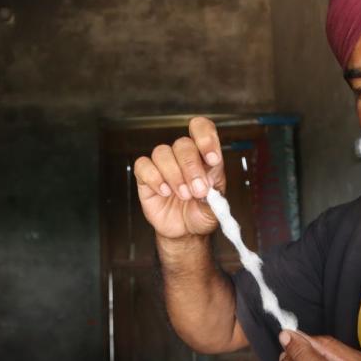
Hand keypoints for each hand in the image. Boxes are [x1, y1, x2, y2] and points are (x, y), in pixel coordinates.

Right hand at [133, 116, 226, 239]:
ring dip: (174, 174)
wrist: (184, 231)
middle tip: (198, 190)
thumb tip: (208, 185)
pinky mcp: (145, 176)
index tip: (212, 159)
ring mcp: (163, 165)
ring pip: (162, 152)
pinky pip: (143, 165)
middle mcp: (183, 157)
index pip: (202, 129)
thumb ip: (215, 195)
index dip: (206, 138)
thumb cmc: (200, 213)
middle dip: (191, 168)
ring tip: (183, 195)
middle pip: (183, 144)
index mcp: (204, 157)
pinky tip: (164, 192)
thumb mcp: (216, 208)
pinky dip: (154, 178)